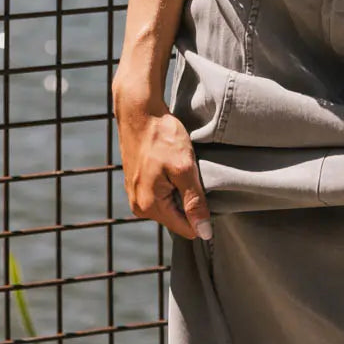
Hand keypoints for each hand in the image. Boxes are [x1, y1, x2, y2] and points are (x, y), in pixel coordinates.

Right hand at [112, 81, 211, 240]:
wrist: (139, 111)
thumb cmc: (162, 136)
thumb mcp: (184, 168)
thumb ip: (194, 201)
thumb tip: (204, 233)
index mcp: (149, 207)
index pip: (185, 229)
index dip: (202, 215)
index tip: (208, 192)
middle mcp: (138, 206)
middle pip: (177, 217)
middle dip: (190, 201)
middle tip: (194, 175)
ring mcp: (136, 194)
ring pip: (170, 204)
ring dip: (181, 190)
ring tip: (183, 168)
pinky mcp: (137, 182)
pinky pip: (161, 193)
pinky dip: (172, 183)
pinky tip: (173, 165)